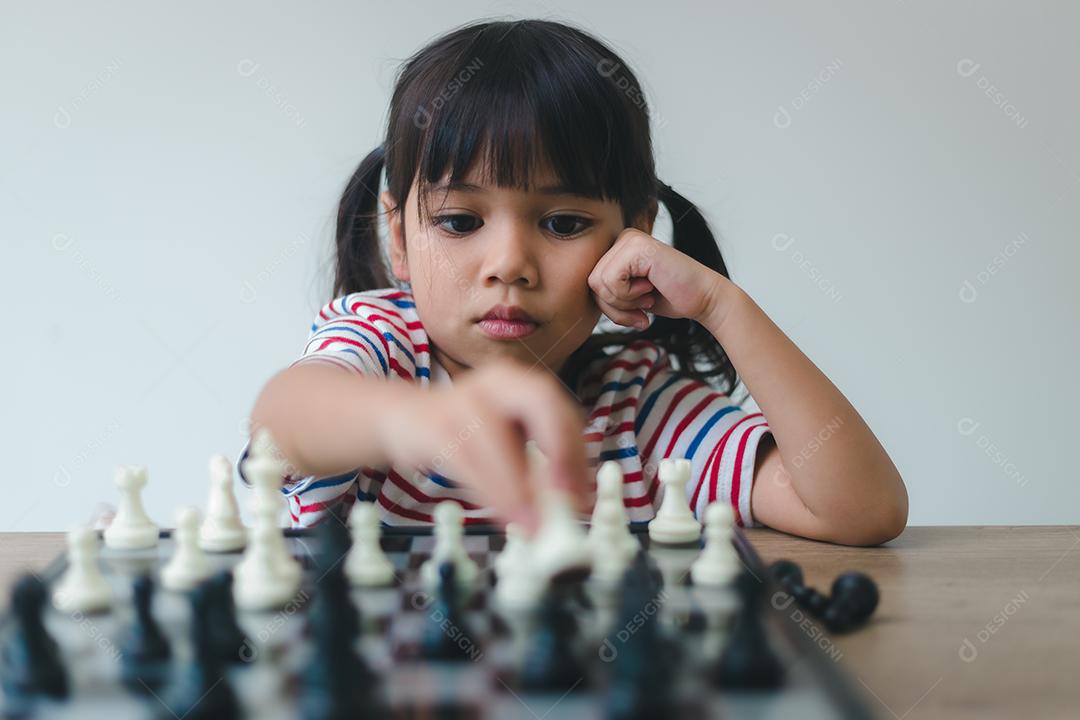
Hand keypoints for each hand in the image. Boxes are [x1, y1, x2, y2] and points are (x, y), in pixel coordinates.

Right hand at [374, 359, 589, 531]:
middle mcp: (497, 383)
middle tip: (568, 498)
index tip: (583, 495)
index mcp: (520, 384)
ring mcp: (463, 400)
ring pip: (498, 439)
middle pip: (540, 402)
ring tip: (534, 524)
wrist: (404, 418)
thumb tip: (571, 505)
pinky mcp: (435, 425)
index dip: (577, 451)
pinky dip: (490, 492)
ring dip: (519, 487)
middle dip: (559, 449)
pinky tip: (505, 514)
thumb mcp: (506, 438)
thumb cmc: (464, 432)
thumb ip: (537, 462)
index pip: (561, 410)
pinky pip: (467, 460)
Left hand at [588, 228, 728, 329]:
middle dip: (615, 307)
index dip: (609, 306)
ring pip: (599, 283)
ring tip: (647, 297)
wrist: (703, 299)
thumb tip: (571, 297)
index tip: (634, 313)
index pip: (591, 282)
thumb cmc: (669, 298)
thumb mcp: (628, 297)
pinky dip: (629, 296)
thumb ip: (605, 292)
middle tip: (642, 308)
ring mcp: (629, 239)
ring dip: (624, 302)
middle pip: (591, 283)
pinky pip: (611, 281)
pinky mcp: (637, 247)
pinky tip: (651, 289)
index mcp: (618, 248)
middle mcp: (622, 238)